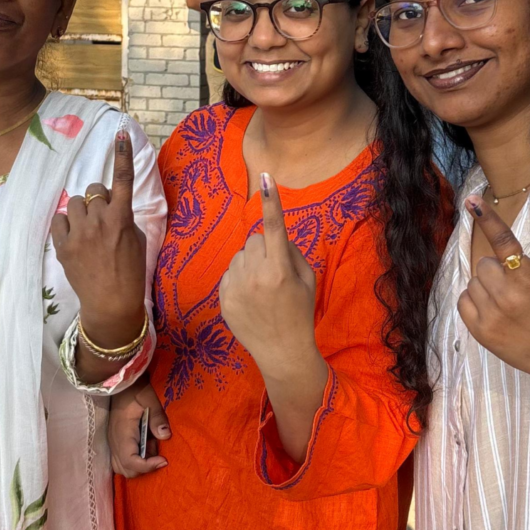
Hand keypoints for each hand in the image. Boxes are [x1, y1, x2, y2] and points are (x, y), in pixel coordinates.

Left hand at [52, 130, 147, 345]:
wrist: (112, 303)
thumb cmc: (131, 271)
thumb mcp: (136, 239)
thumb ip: (123, 217)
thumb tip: (110, 205)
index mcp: (122, 218)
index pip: (122, 180)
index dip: (122, 155)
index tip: (121, 134)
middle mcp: (99, 220)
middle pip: (94, 190)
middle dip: (99, 199)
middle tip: (104, 219)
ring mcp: (79, 233)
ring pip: (75, 203)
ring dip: (83, 211)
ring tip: (89, 231)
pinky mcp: (63, 245)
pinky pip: (60, 220)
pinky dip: (67, 225)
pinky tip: (75, 238)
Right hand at [109, 380, 169, 477]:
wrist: (121, 383)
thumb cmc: (136, 390)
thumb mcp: (150, 399)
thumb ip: (157, 418)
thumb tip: (166, 436)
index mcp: (122, 434)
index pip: (131, 462)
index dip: (148, 466)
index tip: (164, 460)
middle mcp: (115, 442)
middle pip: (126, 470)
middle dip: (145, 468)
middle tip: (159, 453)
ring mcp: (113, 443)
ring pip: (123, 467)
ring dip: (140, 464)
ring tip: (152, 446)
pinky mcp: (116, 441)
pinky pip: (122, 460)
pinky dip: (136, 459)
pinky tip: (147, 444)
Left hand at [219, 173, 317, 373]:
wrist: (281, 351)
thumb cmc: (300, 312)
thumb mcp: (307, 280)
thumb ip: (290, 252)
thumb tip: (272, 236)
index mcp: (281, 270)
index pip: (275, 227)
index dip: (272, 201)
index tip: (267, 177)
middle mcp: (256, 275)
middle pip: (254, 239)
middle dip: (264, 248)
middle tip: (275, 271)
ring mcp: (236, 287)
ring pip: (240, 255)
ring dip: (250, 263)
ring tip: (262, 289)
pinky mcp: (223, 297)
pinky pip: (230, 273)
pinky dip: (239, 279)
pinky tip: (251, 299)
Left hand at [457, 195, 529, 384]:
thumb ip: (523, 262)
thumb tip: (498, 256)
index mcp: (528, 280)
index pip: (505, 243)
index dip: (488, 220)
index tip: (472, 201)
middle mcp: (507, 297)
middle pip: (483, 264)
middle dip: (495, 270)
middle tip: (511, 285)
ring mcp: (491, 316)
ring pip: (472, 282)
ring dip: (485, 287)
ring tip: (504, 302)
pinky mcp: (479, 331)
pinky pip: (463, 301)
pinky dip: (475, 301)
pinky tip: (493, 310)